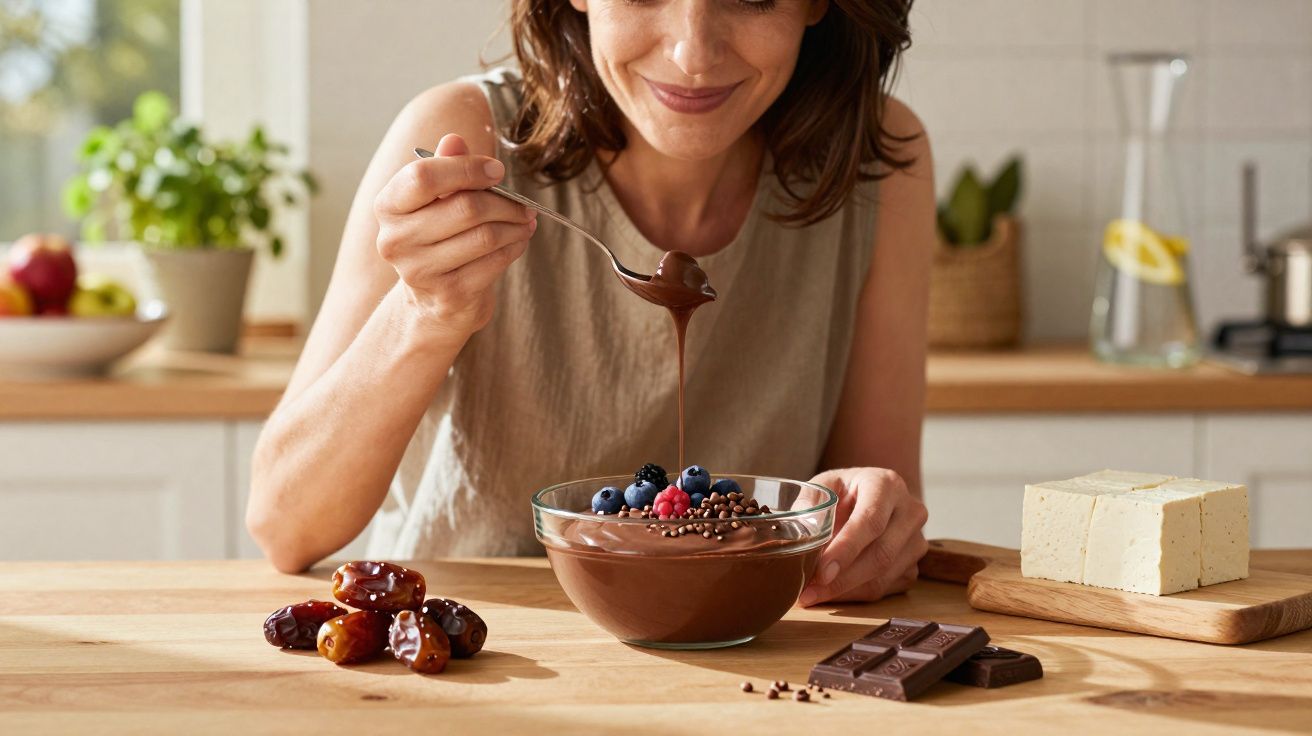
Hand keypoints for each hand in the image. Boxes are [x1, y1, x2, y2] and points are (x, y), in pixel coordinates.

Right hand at [373, 133, 537, 337]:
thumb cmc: (438, 237)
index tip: (497, 171)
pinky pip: (494, 261)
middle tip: (524, 204)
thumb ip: (445, 168)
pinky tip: (518, 240)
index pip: (424, 176)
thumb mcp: (435, 201)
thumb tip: (455, 140)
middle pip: (465, 207)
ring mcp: (420, 271)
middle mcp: (395, 240)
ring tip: (525, 221)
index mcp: (388, 207)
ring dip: (514, 226)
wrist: (432, 300)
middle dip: (504, 203)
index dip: (467, 169)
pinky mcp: (448, 294)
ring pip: (485, 236)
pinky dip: (514, 247)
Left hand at [798, 467, 928, 605]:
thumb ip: (810, 503)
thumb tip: (801, 533)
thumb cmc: (844, 491)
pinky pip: (885, 589)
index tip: (821, 572)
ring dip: (845, 591)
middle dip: (842, 579)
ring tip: (812, 594)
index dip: (846, 549)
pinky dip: (854, 595)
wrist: (871, 497)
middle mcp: (910, 512)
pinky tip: (831, 592)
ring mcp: (916, 541)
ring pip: (884, 577)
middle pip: (881, 554)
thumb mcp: (823, 485)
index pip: (871, 521)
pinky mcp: (914, 565)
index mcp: (887, 485)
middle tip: (809, 592)